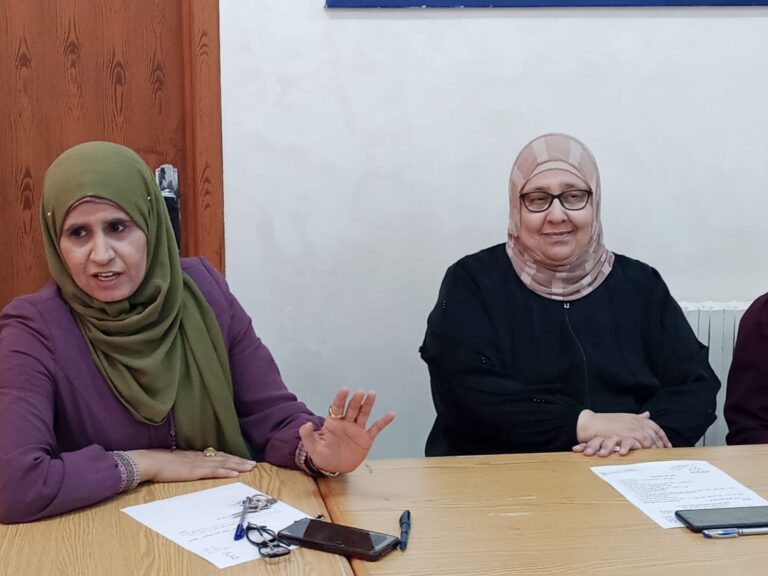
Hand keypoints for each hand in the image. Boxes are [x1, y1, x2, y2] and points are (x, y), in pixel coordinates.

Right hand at [128, 449, 256, 482]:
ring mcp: (199, 463)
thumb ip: (184, 464)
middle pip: (224, 458)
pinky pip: (214, 471)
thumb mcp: (175, 463)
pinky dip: (226, 471)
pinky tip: (235, 473)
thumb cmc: (158, 463)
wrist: (150, 461)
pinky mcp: (196, 471)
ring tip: (250, 467)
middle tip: (253, 464)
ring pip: (223, 463)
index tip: (242, 460)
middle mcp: (200, 457)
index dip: (231, 457)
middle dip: (240, 461)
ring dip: (238, 465)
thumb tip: (188, 468)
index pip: (217, 455)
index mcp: (195, 455)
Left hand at [299, 388, 394, 473]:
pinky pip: (376, 428)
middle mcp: (346, 422)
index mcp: (333, 422)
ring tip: (372, 393)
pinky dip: (383, 421)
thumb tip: (306, 425)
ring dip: (368, 404)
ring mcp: (357, 429)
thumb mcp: (312, 448)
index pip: (337, 407)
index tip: (344, 390)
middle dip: (356, 400)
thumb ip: (308, 436)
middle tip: (360, 392)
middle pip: (352, 409)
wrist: (334, 467)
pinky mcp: (366, 439)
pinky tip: (391, 414)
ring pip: (363, 414)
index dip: (340, 398)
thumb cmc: (322, 455)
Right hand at [575, 409, 671, 454]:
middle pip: (654, 434)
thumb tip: (647, 414)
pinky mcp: (625, 435)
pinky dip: (644, 449)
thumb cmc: (605, 422)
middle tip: (664, 454)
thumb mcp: (624, 417)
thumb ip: (637, 417)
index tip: (668, 446)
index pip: (655, 427)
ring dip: (654, 448)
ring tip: (657, 457)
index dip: (662, 437)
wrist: (590, 423)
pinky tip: (648, 455)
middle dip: (660, 445)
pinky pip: (639, 443)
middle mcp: (636, 422)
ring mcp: (630, 428)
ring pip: (648, 439)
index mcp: (636, 418)